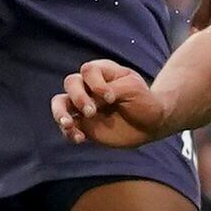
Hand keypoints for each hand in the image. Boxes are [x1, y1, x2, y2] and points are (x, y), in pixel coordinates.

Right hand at [53, 60, 168, 148]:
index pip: (88, 70)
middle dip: (78, 97)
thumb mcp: (133, 90)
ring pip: (60, 103)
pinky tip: (80, 139)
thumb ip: (111, 91)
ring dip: (60, 113)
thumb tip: (90, 101)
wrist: (151, 123)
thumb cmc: (144, 101)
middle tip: (91, 112)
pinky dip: (69, 132)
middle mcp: (89, 86)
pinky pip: (67, 127)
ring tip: (68, 124)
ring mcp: (83, 105)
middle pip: (71, 83)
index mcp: (103, 72)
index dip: (95, 83)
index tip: (111, 97)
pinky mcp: (83, 124)